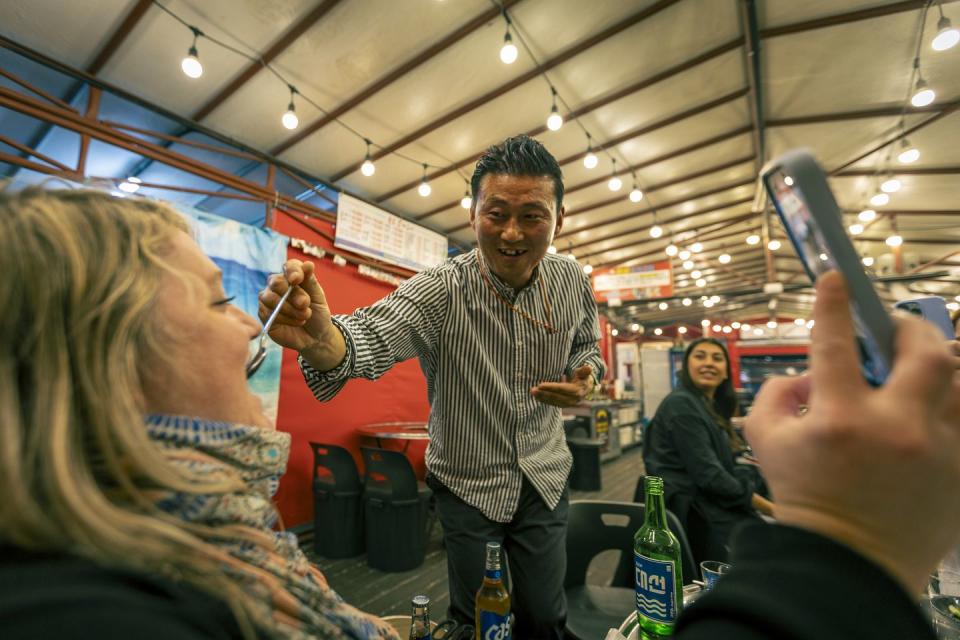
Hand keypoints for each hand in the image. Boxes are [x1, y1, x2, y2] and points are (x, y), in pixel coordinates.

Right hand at [258, 259, 345, 370]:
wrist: (316, 337)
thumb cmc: (318, 314)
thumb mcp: (318, 297)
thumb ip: (311, 281)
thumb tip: (308, 264)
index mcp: (293, 277)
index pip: (289, 266)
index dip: (292, 271)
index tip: (297, 279)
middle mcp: (278, 286)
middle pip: (276, 281)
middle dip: (293, 294)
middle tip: (305, 304)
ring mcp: (269, 299)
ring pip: (270, 297)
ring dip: (289, 308)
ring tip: (304, 317)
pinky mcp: (264, 314)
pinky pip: (267, 312)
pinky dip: (285, 319)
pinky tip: (296, 323)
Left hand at [531, 364, 593, 407]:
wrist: (586, 386)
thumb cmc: (582, 376)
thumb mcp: (584, 372)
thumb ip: (584, 370)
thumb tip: (589, 368)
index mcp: (578, 391)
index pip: (562, 389)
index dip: (551, 387)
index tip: (540, 385)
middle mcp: (574, 400)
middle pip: (557, 397)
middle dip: (544, 394)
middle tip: (533, 390)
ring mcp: (569, 404)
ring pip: (554, 401)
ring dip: (542, 398)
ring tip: (533, 392)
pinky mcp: (564, 405)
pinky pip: (553, 403)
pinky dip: (545, 401)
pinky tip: (537, 396)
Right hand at [746, 271, 959, 592]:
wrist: (846, 564)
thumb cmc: (802, 499)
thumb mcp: (766, 443)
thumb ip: (776, 395)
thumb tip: (808, 374)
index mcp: (841, 420)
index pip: (835, 344)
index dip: (834, 304)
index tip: (835, 278)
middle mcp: (896, 429)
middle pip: (927, 353)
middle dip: (912, 328)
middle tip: (896, 330)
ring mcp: (938, 451)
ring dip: (942, 364)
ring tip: (923, 367)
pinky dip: (953, 403)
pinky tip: (933, 406)